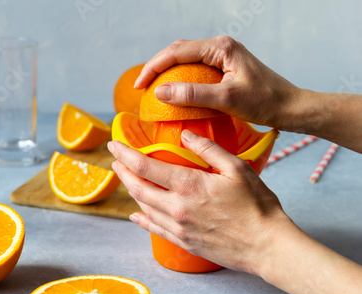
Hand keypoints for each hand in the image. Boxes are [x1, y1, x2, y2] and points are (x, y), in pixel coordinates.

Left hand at [108, 131, 291, 274]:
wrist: (268, 246)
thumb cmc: (257, 206)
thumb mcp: (236, 168)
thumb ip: (208, 149)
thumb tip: (185, 135)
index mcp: (188, 185)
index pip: (145, 166)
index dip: (125, 154)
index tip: (114, 144)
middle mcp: (177, 208)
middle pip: (138, 187)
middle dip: (123, 172)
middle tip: (116, 160)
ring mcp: (178, 227)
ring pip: (144, 207)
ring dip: (131, 191)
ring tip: (126, 179)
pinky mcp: (183, 242)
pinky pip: (155, 229)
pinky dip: (142, 219)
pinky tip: (135, 214)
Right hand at [134, 36, 301, 129]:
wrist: (291, 107)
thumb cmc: (265, 102)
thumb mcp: (227, 100)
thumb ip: (193, 94)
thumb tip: (160, 92)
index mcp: (221, 48)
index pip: (177, 51)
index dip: (154, 67)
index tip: (139, 86)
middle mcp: (220, 48)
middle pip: (179, 52)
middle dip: (157, 68)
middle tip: (142, 88)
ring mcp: (223, 57)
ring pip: (186, 60)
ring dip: (168, 73)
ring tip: (153, 91)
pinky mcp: (225, 69)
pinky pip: (196, 70)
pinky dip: (181, 80)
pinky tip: (175, 94)